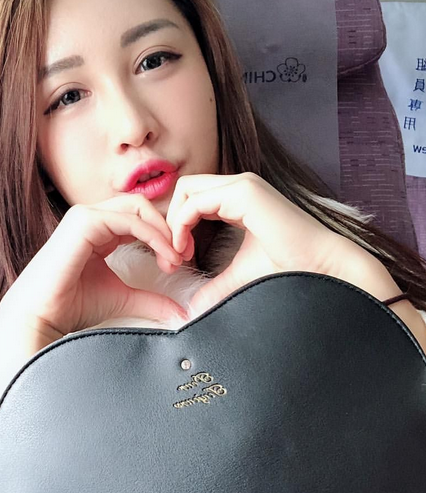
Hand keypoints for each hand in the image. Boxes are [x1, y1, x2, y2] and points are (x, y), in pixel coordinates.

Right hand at [0, 194, 187, 340]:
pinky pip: (130, 220)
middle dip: (168, 228)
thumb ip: (152, 300)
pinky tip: (164, 256)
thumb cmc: (72, 306)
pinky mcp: (85, 221)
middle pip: (143, 207)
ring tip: (176, 258)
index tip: (180, 262)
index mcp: (99, 230)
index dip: (165, 236)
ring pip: (139, 208)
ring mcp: (86, 216)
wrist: (42, 315)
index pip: (141, 218)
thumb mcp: (123, 299)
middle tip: (184, 256)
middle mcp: (92, 217)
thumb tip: (180, 312)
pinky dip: (153, 235)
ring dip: (163, 231)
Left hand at [165, 172, 374, 315]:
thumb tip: (194, 307)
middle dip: (170, 221)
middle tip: (173, 256)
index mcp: (239, 198)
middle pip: (184, 190)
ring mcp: (242, 186)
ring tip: (180, 255)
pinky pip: (195, 201)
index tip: (179, 259)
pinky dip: (182, 224)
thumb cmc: (289, 269)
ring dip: (174, 223)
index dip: (178, 226)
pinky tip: (187, 250)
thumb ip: (215, 286)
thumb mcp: (240, 275)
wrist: (321, 268)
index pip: (193, 199)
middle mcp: (239, 186)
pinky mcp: (244, 193)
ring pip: (185, 190)